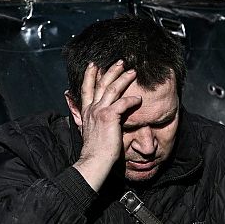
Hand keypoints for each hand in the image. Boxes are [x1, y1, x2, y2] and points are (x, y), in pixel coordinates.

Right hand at [69, 60, 140, 188]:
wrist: (93, 161)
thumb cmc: (95, 151)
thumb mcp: (87, 132)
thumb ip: (87, 121)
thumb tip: (85, 116)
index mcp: (86, 112)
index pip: (86, 88)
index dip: (90, 75)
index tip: (94, 65)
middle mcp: (91, 109)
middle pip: (100, 83)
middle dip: (111, 71)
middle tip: (120, 61)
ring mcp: (99, 111)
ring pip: (112, 88)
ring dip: (123, 78)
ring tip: (133, 72)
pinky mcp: (108, 117)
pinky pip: (122, 103)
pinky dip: (131, 99)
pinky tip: (139, 99)